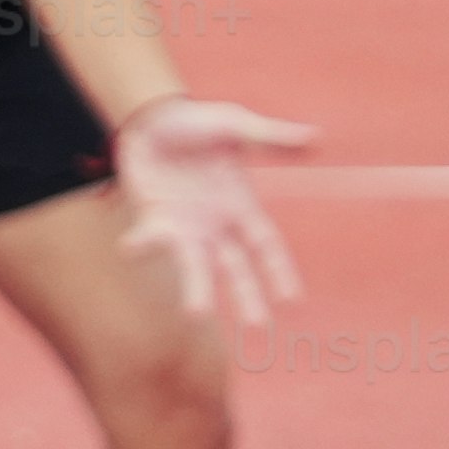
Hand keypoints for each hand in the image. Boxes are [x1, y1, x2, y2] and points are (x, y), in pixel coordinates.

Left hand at [109, 92, 314, 325]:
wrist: (151, 119)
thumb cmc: (198, 123)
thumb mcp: (236, 125)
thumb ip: (271, 138)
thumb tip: (318, 139)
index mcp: (241, 207)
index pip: (266, 246)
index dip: (279, 271)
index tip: (293, 301)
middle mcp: (216, 226)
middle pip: (236, 268)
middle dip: (247, 297)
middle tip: (258, 329)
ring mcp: (185, 227)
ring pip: (194, 266)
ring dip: (195, 289)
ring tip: (197, 315)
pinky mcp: (153, 220)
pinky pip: (148, 239)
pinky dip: (141, 246)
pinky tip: (131, 249)